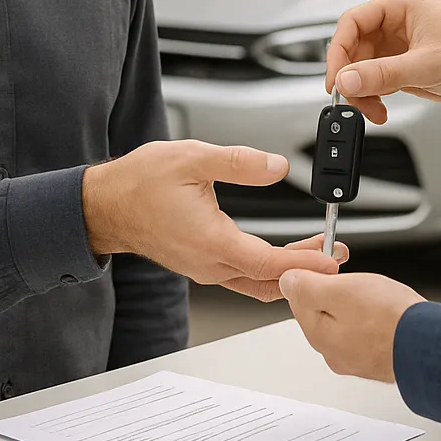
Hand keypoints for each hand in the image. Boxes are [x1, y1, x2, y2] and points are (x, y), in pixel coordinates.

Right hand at [83, 141, 343, 300]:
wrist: (105, 205)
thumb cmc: (139, 183)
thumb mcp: (191, 158)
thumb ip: (238, 163)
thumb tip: (276, 167)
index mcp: (211, 241)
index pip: (268, 263)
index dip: (304, 263)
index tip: (330, 259)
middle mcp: (208, 263)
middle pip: (268, 279)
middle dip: (306, 270)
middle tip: (336, 255)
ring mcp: (203, 268)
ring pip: (254, 281)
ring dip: (287, 271)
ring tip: (316, 255)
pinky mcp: (199, 264)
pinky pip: (241, 276)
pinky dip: (266, 271)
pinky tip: (279, 256)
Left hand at [280, 269, 424, 382]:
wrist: (429, 344)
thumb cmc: (390, 318)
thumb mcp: (340, 290)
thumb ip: (308, 286)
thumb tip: (288, 281)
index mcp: (317, 332)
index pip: (298, 296)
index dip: (311, 272)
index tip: (328, 260)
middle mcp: (332, 351)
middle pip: (320, 309)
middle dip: (332, 287)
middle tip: (355, 276)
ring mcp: (355, 357)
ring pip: (343, 319)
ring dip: (352, 301)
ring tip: (373, 291)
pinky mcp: (376, 358)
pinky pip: (363, 330)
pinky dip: (370, 315)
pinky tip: (383, 309)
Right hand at [325, 0, 440, 122]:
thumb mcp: (429, 64)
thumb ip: (383, 74)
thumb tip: (347, 79)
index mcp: (401, 7)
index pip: (352, 23)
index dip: (338, 51)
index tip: (336, 79)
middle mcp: (397, 25)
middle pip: (353, 48)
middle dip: (350, 77)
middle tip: (353, 99)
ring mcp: (401, 49)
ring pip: (362, 69)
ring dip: (361, 92)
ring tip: (373, 109)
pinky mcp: (407, 70)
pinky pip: (376, 82)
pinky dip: (373, 98)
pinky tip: (380, 109)